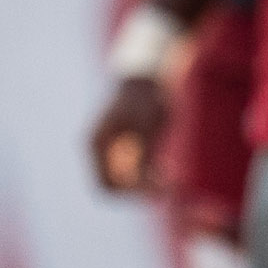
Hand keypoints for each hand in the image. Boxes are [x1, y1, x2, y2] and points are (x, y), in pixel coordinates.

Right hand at [90, 77, 171, 192]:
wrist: (149, 74)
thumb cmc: (147, 96)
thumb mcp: (149, 126)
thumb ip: (145, 158)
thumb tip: (147, 189)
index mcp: (97, 144)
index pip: (106, 185)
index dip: (130, 193)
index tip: (156, 188)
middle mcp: (99, 151)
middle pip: (115, 187)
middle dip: (140, 191)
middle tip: (168, 188)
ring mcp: (111, 151)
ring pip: (125, 183)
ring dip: (146, 186)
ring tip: (170, 178)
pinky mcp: (125, 151)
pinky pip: (134, 175)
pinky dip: (149, 177)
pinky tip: (166, 169)